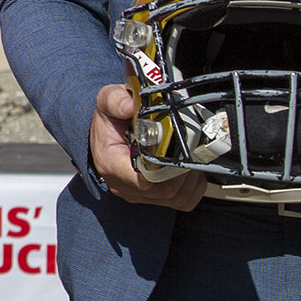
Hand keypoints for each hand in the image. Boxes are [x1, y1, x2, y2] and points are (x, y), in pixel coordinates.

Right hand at [89, 82, 207, 209]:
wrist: (110, 132)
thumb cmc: (111, 120)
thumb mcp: (107, 100)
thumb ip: (115, 100)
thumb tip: (129, 106)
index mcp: (111, 165)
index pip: (143, 179)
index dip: (165, 164)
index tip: (173, 145)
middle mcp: (125, 186)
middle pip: (166, 188)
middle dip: (183, 166)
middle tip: (188, 145)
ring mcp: (141, 196)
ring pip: (179, 196)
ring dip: (191, 175)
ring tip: (187, 153)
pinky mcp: (156, 200)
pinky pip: (185, 200)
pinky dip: (194, 185)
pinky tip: (187, 167)